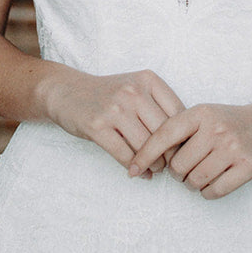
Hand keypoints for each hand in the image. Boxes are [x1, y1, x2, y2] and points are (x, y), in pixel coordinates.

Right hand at [42, 66, 184, 175]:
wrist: (67, 91)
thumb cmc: (108, 94)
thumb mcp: (136, 87)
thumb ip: (158, 106)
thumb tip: (183, 140)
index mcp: (148, 79)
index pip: (178, 112)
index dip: (184, 135)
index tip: (184, 149)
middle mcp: (132, 91)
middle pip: (164, 131)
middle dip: (170, 153)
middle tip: (171, 165)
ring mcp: (114, 108)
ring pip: (145, 145)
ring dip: (154, 163)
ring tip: (155, 169)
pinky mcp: (97, 127)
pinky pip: (124, 155)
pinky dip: (135, 168)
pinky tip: (139, 173)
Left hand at [129, 100, 251, 198]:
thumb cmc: (235, 121)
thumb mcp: (207, 114)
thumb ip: (183, 131)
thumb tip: (153, 158)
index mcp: (201, 112)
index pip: (163, 135)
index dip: (144, 154)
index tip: (132, 170)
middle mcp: (215, 128)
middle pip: (178, 165)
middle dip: (177, 174)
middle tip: (185, 171)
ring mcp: (233, 147)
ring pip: (195, 180)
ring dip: (193, 185)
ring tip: (200, 176)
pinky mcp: (248, 166)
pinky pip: (216, 190)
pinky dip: (208, 193)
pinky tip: (213, 184)